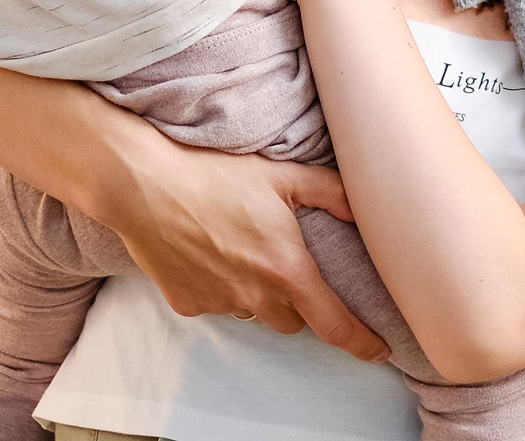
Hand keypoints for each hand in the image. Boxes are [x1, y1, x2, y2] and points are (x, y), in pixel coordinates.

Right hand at [93, 135, 388, 359]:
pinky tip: (212, 253)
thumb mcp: (284, 175)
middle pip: (293, 320)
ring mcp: (220, 303)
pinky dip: (223, 288)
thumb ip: (331, 192)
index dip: (362, 342)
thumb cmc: (215, 175)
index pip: (335, 324)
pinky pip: (218, 305)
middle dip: (299, 302)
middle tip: (289, 265)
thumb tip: (366, 207)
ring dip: (259, 294)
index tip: (378, 350)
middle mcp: (255, 295)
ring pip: (255, 312)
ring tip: (244, 250)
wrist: (146, 186)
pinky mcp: (189, 304)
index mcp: (286, 269)